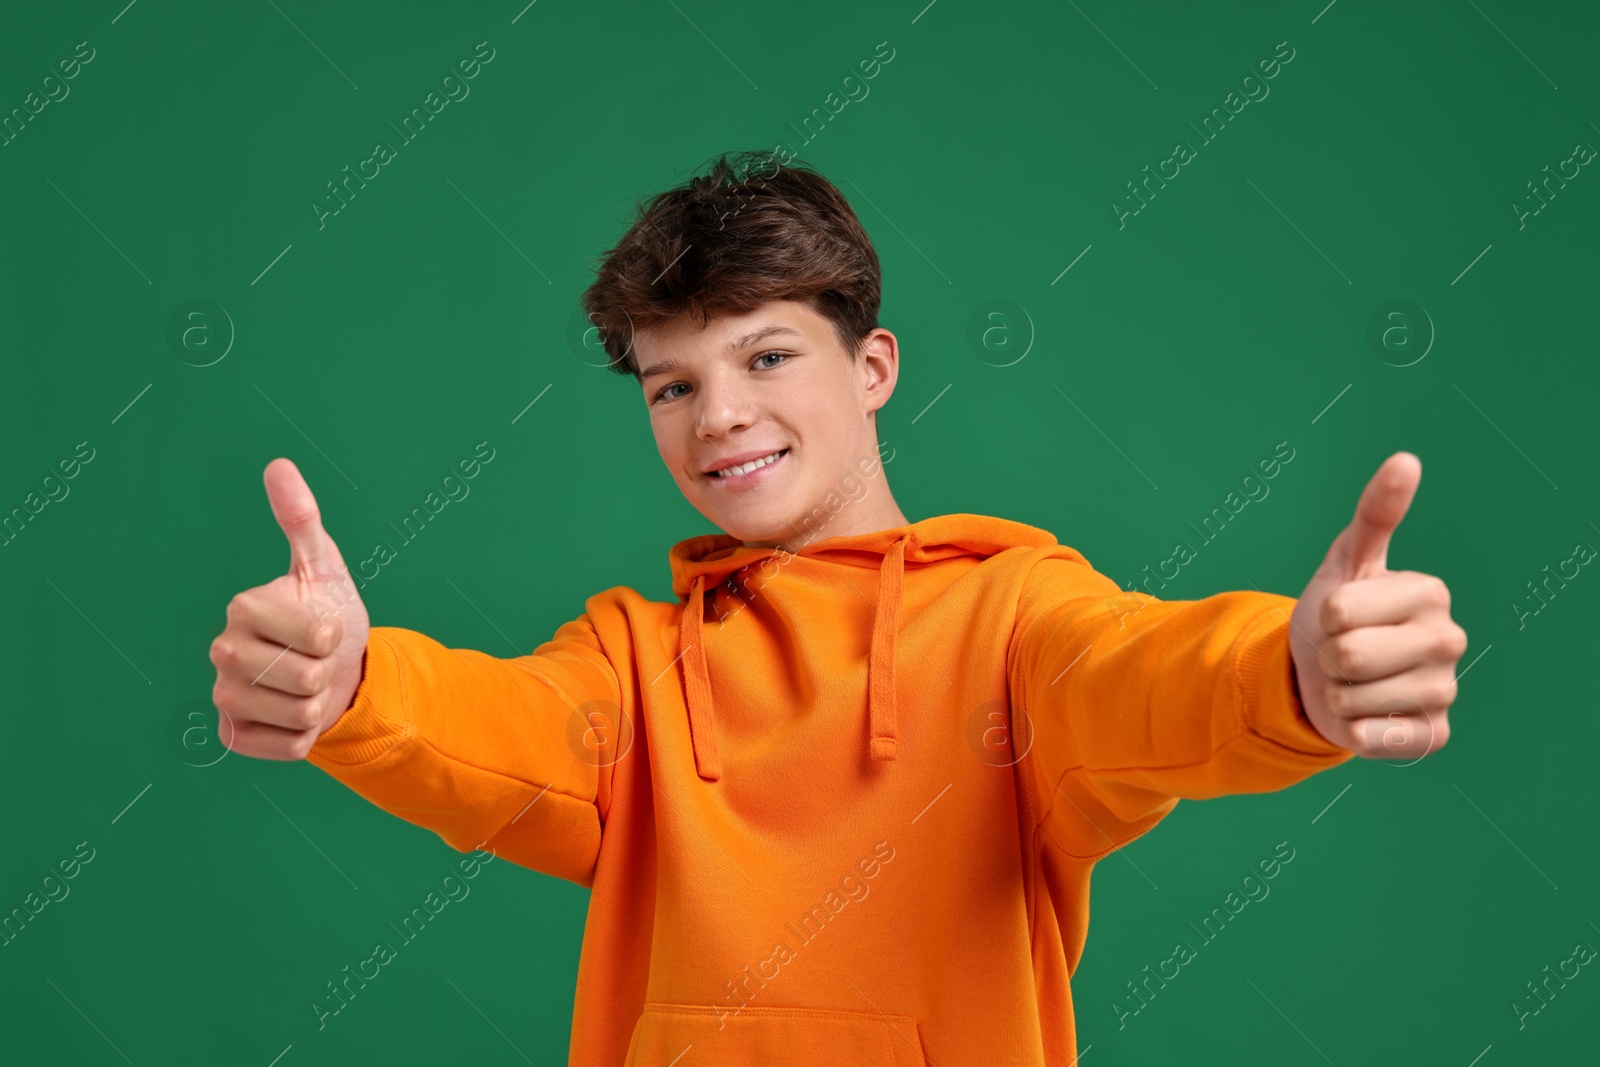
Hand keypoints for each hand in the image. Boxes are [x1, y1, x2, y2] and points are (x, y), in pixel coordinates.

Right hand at [208, 458, 370, 759]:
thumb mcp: (323, 566)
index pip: (315, 635)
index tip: (322, 625)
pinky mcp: (232, 735)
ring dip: (318, 704)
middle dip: (326, 670)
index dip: (332, 634)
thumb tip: (279, 465)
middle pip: (305, 677)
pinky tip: (293, 714)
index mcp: (243, 607)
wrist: (331, 670)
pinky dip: (304, 736)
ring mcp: (223, 696)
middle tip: (315, 659)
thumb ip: (301, 518)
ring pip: (300, 714)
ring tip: (307, 685)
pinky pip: (288, 748)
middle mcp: (222, 652)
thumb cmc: (328, 613)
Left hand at [1287, 452, 1466, 759]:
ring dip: (1336, 694)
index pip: (1340, 612)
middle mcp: (1450, 640)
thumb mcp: (1347, 561)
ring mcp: (1444, 691)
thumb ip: (1375, 512)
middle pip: (1346, 656)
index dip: (1323, 617)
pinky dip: (1352, 731)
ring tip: (1353, 682)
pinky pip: (1370, 739)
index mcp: (1430, 593)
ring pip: (1351, 700)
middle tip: (1342, 652)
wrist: (1329, 674)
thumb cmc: (1338, 612)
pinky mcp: (1431, 736)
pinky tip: (1367, 715)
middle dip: (1327, 658)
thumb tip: (1405, 460)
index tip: (1340, 615)